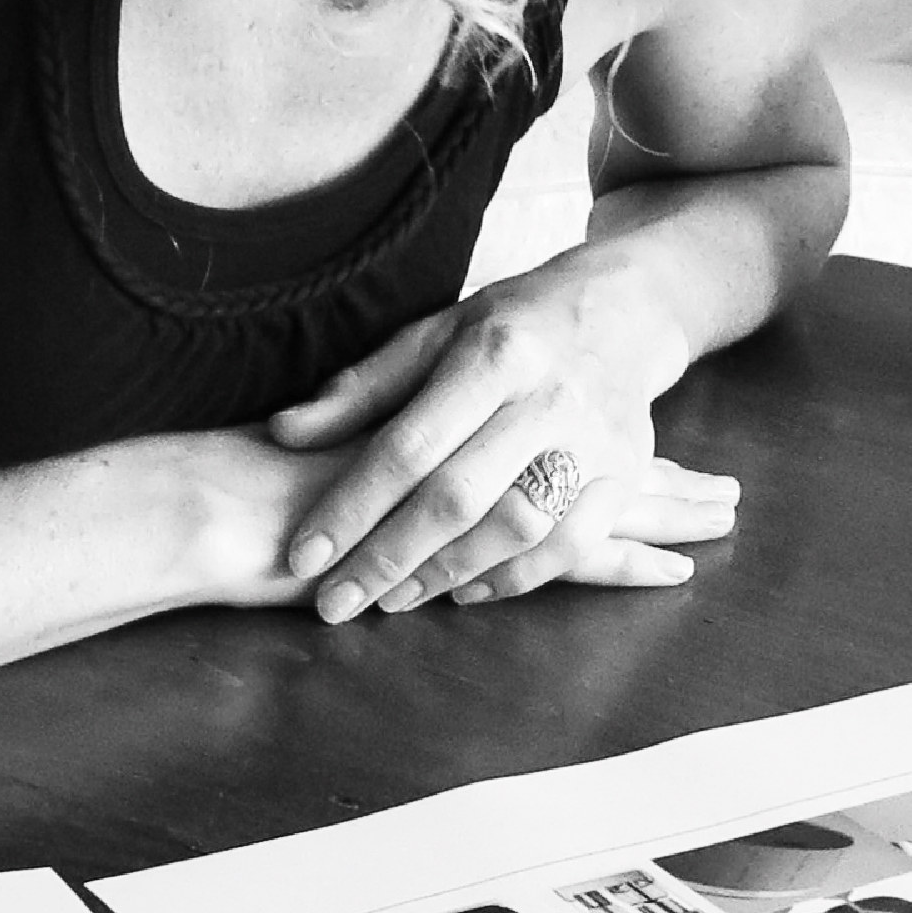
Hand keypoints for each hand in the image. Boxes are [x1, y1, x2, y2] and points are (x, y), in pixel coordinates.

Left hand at [265, 269, 737, 619]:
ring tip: (391, 600)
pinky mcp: (626, 473)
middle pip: (459, 496)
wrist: (627, 309)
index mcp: (493, 353)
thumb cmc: (511, 326)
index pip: (409, 445)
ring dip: (447, 574)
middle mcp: (549, 396)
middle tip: (334, 602)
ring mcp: (595, 439)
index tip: (304, 556)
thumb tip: (284, 433)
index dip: (352, 507)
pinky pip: (572, 545)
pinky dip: (517, 578)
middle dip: (388, 557)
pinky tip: (467, 591)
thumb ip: (363, 388)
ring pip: (517, 528)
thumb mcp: (435, 333)